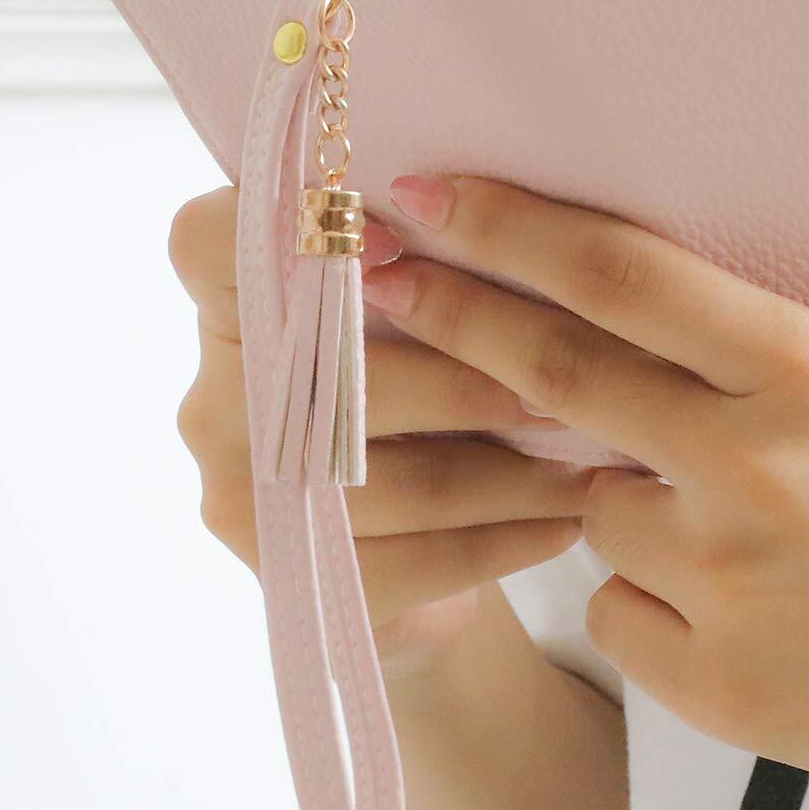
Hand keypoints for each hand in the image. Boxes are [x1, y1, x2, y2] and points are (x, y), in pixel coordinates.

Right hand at [167, 187, 590, 679]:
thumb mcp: (416, 324)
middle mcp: (212, 398)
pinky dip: (508, 538)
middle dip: (471, 376)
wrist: (410, 566)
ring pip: (395, 476)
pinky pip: (417, 557)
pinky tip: (569, 522)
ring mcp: (242, 496)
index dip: (294, 232)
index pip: (209, 239)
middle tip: (571, 382)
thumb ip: (429, 272)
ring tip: (599, 462)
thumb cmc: (423, 401)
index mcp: (226, 302)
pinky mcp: (291, 577)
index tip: (400, 239)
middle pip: (339, 371)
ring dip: (516, 473)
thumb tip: (528, 235)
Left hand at [359, 175, 808, 809]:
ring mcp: (731, 583)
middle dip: (453, 321)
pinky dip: (657, 597)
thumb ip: (760, 367)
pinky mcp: (720, 686)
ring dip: (620, 495)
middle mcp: (755, 466)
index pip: (619, 275)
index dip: (509, 230)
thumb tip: (631, 334)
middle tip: (382, 284)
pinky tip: (752, 610)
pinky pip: (623, 611)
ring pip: (591, 507)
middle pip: (553, 373)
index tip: (432, 198)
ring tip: (734, 521)